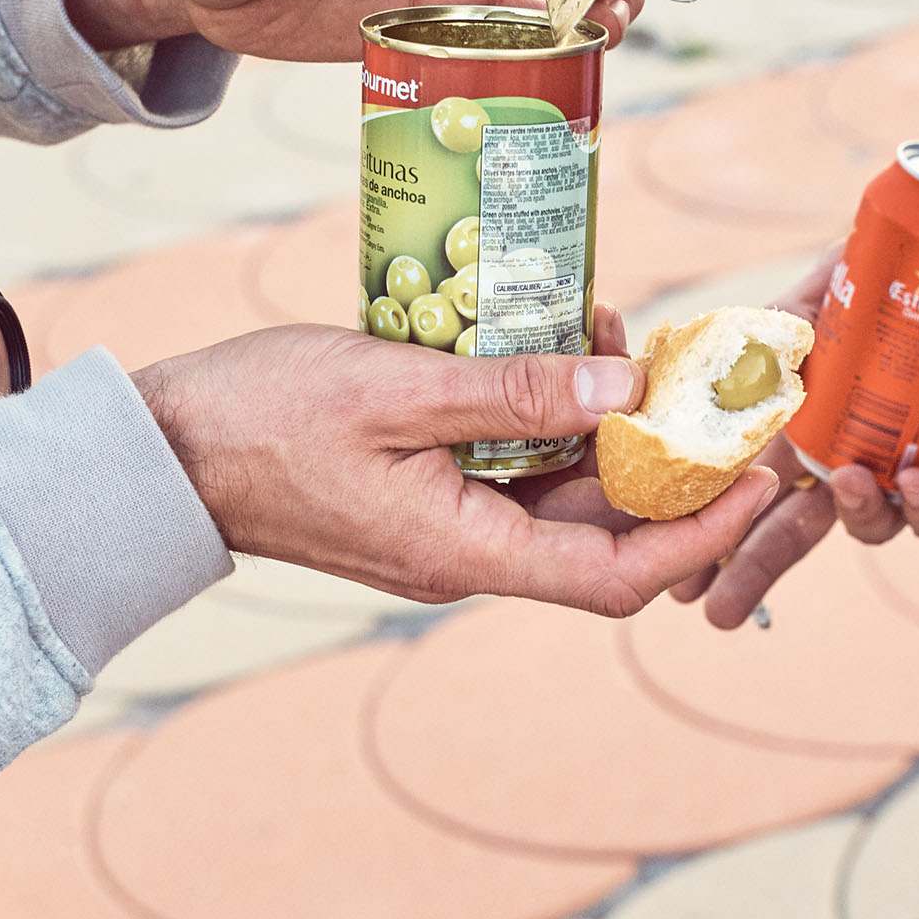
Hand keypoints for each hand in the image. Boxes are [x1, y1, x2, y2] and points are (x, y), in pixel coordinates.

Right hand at [133, 321, 776, 618]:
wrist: (161, 455)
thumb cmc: (262, 419)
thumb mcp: (394, 387)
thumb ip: (514, 390)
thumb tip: (627, 388)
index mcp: (466, 550)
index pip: (617, 574)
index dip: (700, 534)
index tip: (757, 479)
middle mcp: (470, 553)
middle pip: (604, 528)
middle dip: (669, 462)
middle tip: (714, 389)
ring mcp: (448, 527)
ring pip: (563, 490)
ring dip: (609, 426)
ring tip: (631, 344)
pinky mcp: (429, 495)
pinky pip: (517, 467)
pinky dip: (553, 416)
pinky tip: (564, 350)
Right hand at [672, 254, 918, 628]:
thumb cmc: (918, 279)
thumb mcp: (839, 281)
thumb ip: (786, 314)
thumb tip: (729, 349)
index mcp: (814, 422)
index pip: (753, 482)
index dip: (715, 526)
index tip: (675, 566)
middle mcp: (855, 457)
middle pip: (795, 528)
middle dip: (754, 571)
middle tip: (713, 612)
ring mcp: (909, 473)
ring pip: (870, 525)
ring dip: (853, 513)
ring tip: (847, 483)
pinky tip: (914, 480)